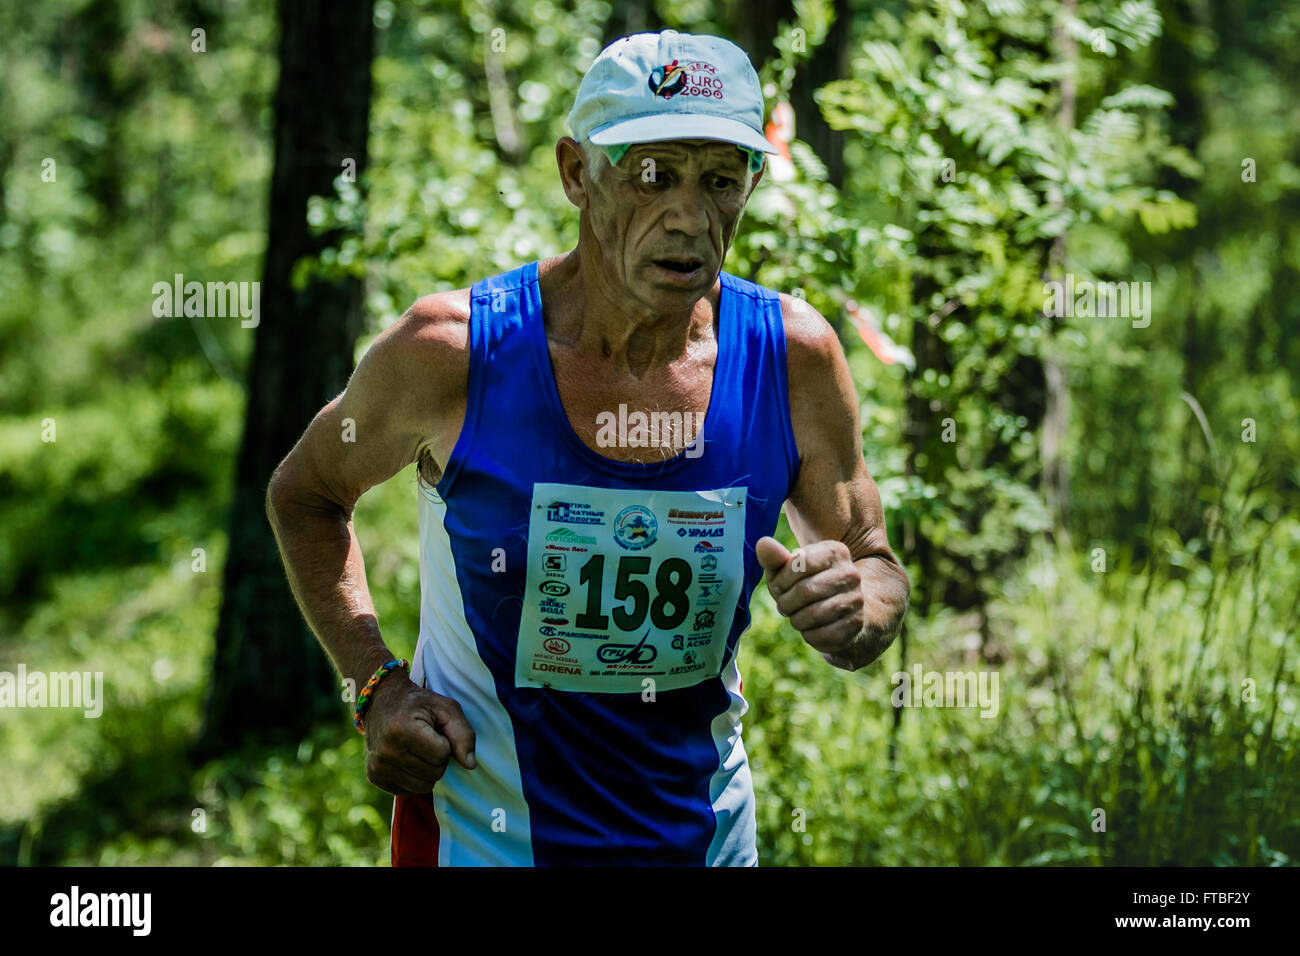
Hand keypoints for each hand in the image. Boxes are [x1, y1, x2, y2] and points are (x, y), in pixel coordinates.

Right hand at [362, 676, 476, 796]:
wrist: (381, 701)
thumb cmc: (418, 704)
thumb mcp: (446, 708)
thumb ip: (462, 734)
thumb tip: (470, 765)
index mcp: (401, 729)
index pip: (442, 754)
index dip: (445, 742)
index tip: (434, 730)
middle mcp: (385, 751)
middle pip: (434, 773)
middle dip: (438, 758)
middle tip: (426, 739)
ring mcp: (377, 766)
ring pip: (423, 787)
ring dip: (427, 770)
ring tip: (417, 749)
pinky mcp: (374, 777)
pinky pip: (408, 792)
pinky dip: (414, 778)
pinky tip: (407, 759)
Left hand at [755, 536, 866, 668]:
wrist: (837, 614)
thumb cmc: (804, 586)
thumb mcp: (786, 572)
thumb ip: (774, 558)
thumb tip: (763, 544)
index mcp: (834, 551)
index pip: (801, 563)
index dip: (782, 580)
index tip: (779, 587)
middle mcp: (850, 573)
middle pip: (806, 590)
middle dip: (786, 603)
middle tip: (784, 607)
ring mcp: (856, 599)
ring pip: (814, 614)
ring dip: (797, 620)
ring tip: (797, 617)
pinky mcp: (856, 624)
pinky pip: (824, 634)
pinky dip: (810, 635)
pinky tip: (811, 629)